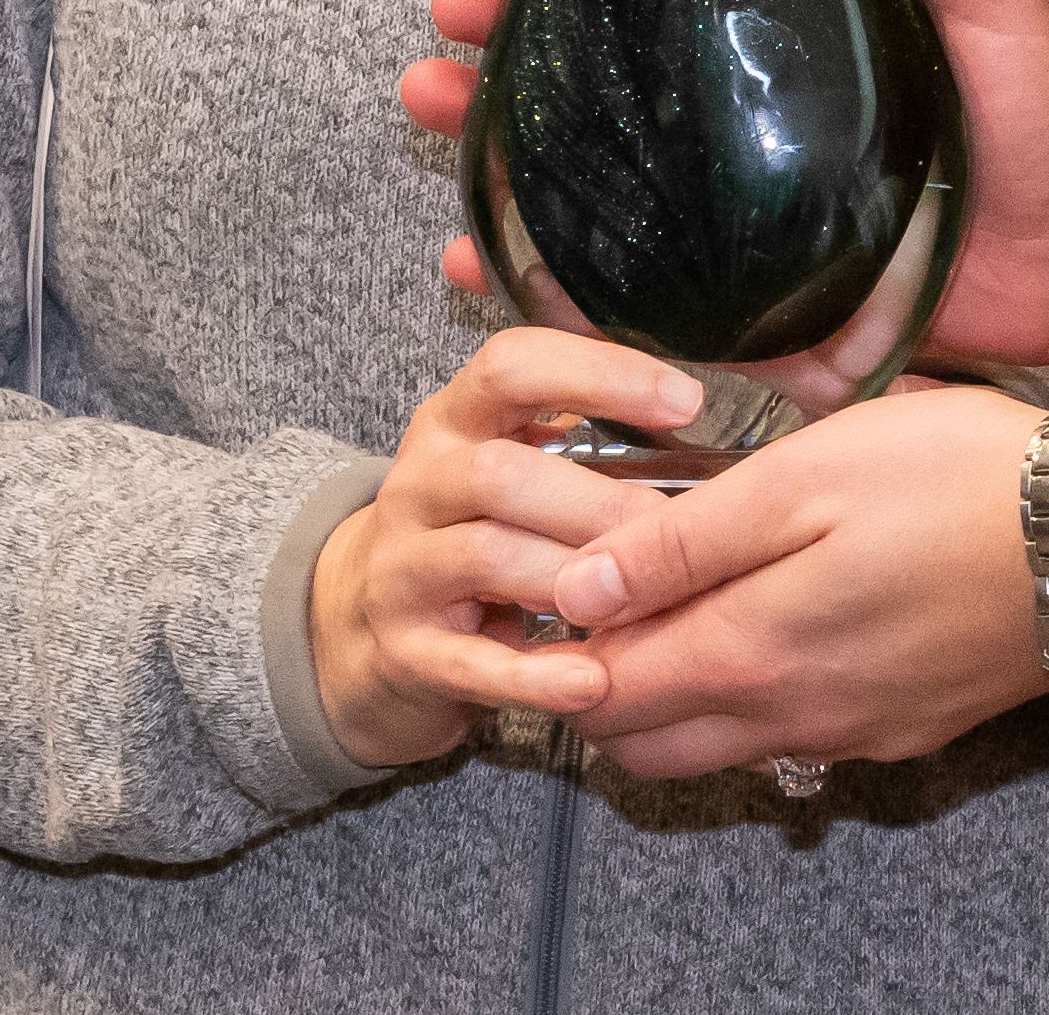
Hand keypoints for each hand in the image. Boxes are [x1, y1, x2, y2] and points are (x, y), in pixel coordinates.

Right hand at [304, 330, 692, 774]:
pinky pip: (473, 664)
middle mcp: (418, 485)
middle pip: (501, 473)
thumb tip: (690, 419)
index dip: (599, 373)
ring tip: (640, 601)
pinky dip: (538, 677)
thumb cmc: (467, 535)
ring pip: (488, 557)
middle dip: (599, 502)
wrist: (358, 630)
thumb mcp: (505, 467)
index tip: (685, 401)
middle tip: (674, 531)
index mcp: (452, 423)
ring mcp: (402, 570)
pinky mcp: (405, 653)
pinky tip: (594, 682)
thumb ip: (577, 440)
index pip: (512, 367)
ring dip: (574, 579)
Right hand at [403, 0, 1048, 369]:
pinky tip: (469, 259)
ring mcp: (724, 189)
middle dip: (499, 25)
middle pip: (588, 46)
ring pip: (578, 152)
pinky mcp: (730, 283)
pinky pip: (613, 273)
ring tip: (426, 115)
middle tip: (446, 19)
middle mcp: (735, 91)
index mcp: (778, 6)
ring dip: (487, 134)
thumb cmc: (1037, 107)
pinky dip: (532, 268)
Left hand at [543, 378, 1048, 781]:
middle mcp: (795, 718)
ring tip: (697, 593)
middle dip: (607, 685)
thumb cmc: (953, 479)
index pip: (605, 696)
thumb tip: (577, 592)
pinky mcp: (910, 729)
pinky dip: (764, 694)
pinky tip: (793, 615)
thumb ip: (683, 544)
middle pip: (651, 744)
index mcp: (753, 655)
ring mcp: (857, 732)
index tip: (553, 584)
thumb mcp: (803, 476)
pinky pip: (802, 734)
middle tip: (613, 593)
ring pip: (725, 744)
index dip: (560, 649)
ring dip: (685, 692)